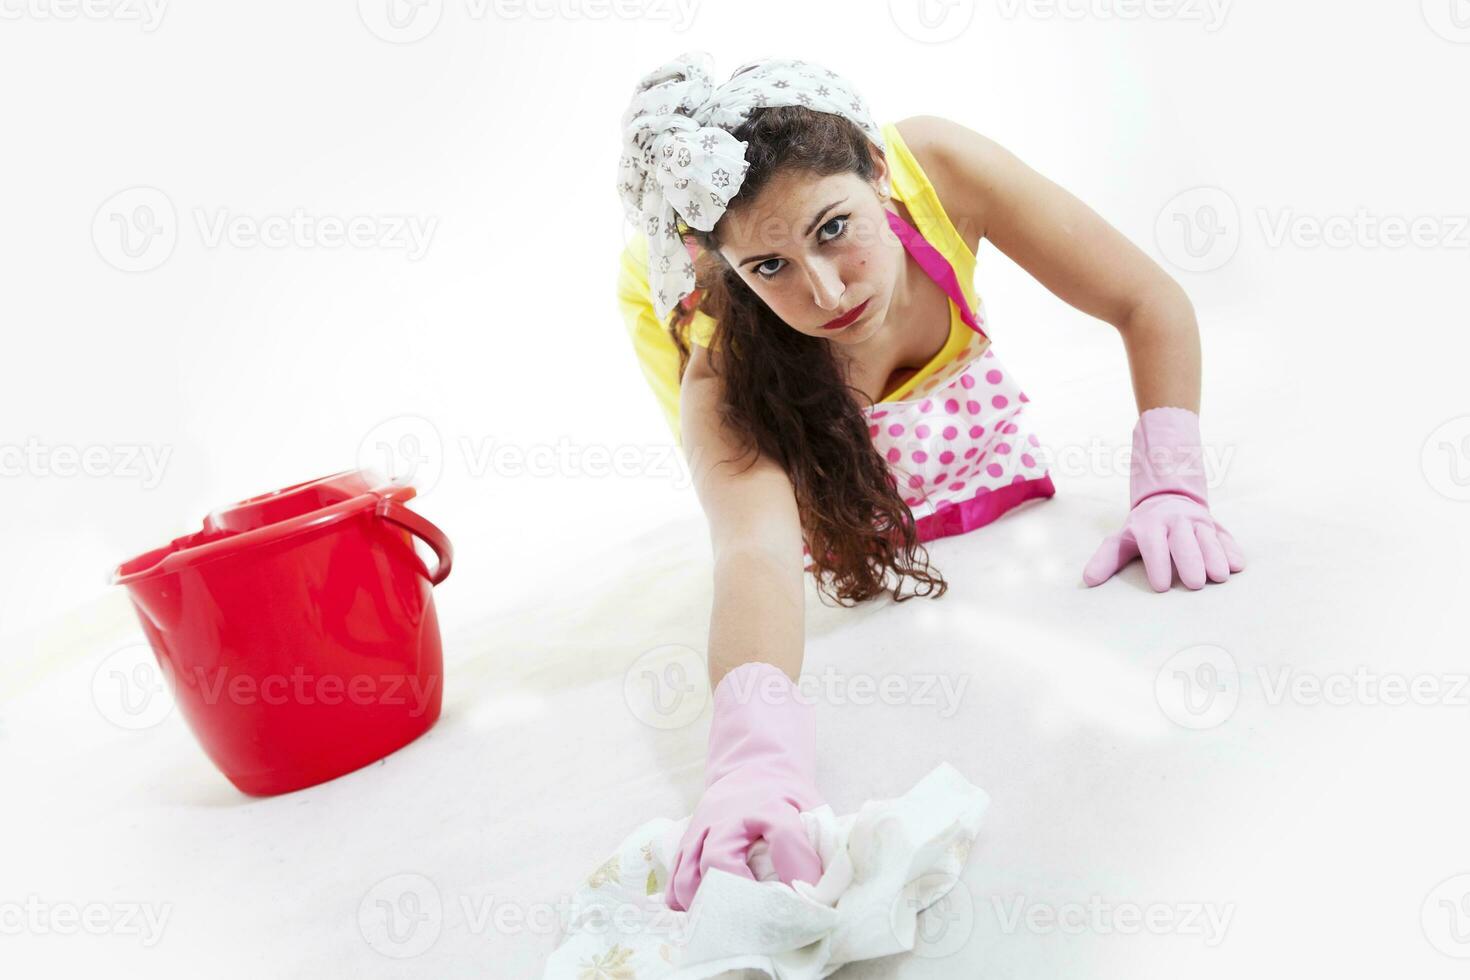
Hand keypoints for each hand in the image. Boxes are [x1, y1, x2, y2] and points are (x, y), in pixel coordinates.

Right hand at [665, 661, 823, 911]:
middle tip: (757, 922)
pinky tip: (704, 913)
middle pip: (719, 858)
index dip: (799, 871)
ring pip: (689, 872)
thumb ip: (819, 844)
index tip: (807, 901)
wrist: (752, 767)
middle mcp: (729, 816)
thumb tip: (824, 894)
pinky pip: (675, 875)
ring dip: (705, 904)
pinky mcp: (687, 840)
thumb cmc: (786, 797)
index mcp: (770, 806)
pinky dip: (683, 899)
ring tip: (726, 924)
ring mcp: (703, 829)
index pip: (785, 837)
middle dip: (736, 897)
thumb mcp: (811, 808)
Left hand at [1083, 407, 1244, 591]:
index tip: (1160, 587)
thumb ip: (1106, 560)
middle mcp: (1176, 521)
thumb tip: (1088, 581)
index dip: (1157, 565)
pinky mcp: (1216, 525)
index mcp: (1150, 525)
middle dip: (1190, 562)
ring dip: (1215, 557)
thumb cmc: (1141, 529)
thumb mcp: (1121, 540)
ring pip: (1208, 538)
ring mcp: (1198, 522)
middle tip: (1196, 584)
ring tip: (1220, 577)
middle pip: (1184, 542)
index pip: (1154, 545)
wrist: (1167, 499)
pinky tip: (1238, 564)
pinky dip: (1232, 550)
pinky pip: (1226, 537)